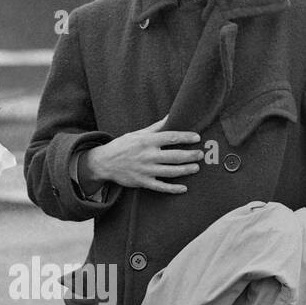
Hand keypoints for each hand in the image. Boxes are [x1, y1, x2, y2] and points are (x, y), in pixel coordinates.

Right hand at [83, 118, 201, 193]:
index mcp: (147, 141)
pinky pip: (161, 187)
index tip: (197, 138)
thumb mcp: (137, 134)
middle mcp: (147, 156)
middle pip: (174, 156)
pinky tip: (183, 188)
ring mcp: (145, 170)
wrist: (104, 162)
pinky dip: (173, 189)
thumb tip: (171, 116)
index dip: (186, 137)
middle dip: (190, 155)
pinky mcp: (143, 182)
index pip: (171, 137)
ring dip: (186, 170)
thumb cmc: (123, 146)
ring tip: (196, 168)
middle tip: (201, 154)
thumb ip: (156, 127)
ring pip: (170, 172)